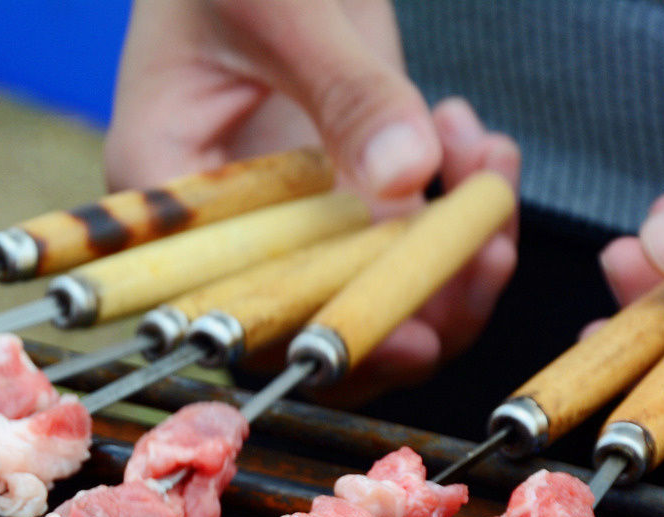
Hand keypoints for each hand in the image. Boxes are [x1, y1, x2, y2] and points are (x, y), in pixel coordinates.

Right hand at [105, 0, 519, 401]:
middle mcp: (229, 234)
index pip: (239, 311)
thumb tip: (407, 176)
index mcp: (172, 204)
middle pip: (315, 328)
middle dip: (416, 305)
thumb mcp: (283, 6)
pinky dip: (465, 215)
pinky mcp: (348, 197)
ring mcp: (294, 222)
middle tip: (486, 252)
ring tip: (491, 172)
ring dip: (456, 259)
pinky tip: (480, 147)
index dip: (323, 336)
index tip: (410, 330)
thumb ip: (346, 90)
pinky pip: (411, 249)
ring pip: (376, 299)